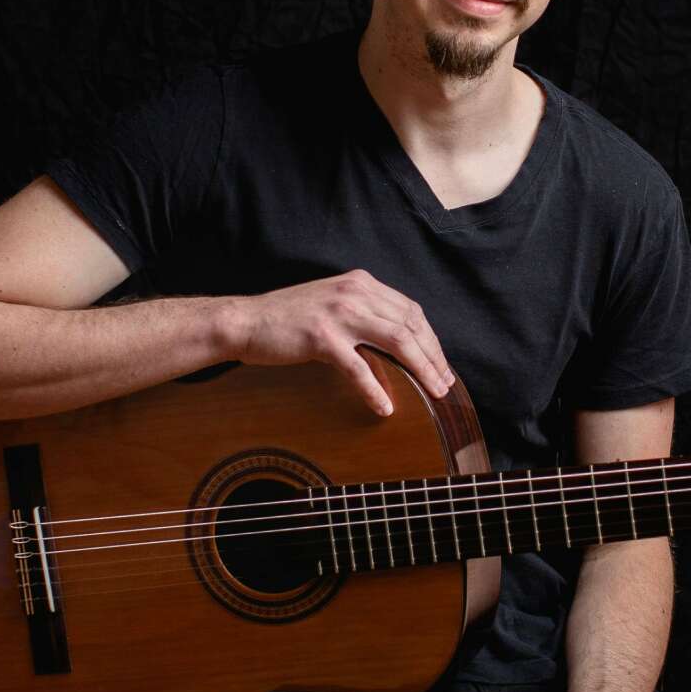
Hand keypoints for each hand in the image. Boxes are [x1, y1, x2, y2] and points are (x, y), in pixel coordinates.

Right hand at [226, 270, 455, 415]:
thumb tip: (394, 348)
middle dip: (434, 357)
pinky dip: (376, 390)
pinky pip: (359, 368)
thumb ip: (363, 318)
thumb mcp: (332, 306)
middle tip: (445, 384)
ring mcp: (339, 313)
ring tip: (433, 393)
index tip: (442, 365)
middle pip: (410, 325)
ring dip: (421, 370)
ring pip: (396, 341)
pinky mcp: (321, 337)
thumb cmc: (287, 320)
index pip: (410, 310)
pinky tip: (386, 408)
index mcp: (360, 283)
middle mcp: (354, 292)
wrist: (245, 321)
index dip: (431, 339)